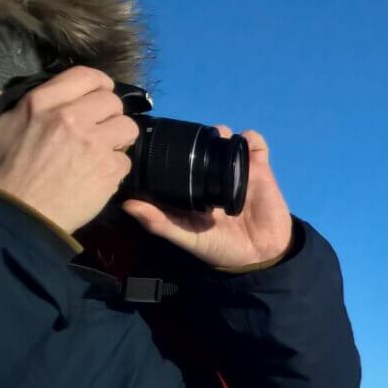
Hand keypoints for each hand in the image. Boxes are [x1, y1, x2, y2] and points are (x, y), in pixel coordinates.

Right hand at [0, 66, 137, 233]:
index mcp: (40, 102)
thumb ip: (29, 104)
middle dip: (108, 114)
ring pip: (128, 126)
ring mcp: (94, 143)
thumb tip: (53, 93)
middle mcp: (70, 117)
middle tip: (97, 129)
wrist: (15, 215)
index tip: (99, 94)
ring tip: (101, 151)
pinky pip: (126, 159)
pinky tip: (97, 175)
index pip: (86, 75)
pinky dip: (114, 167)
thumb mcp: (1, 125)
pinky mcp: (110, 169)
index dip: (99, 83)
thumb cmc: (0, 172)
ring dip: (117, 138)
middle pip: (112, 101)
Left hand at [123, 126, 293, 269]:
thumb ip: (159, 222)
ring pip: (226, 137)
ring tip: (219, 139)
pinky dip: (250, 138)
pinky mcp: (260, 169)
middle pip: (201, 143)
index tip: (161, 140)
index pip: (178, 159)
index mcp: (192, 187)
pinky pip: (255, 143)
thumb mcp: (185, 236)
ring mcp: (236, 170)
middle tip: (193, 140)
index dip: (170, 147)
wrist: (261, 255)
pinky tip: (243, 146)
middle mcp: (212, 175)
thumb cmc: (221, 247)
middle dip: (196, 134)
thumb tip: (126, 203)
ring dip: (222, 132)